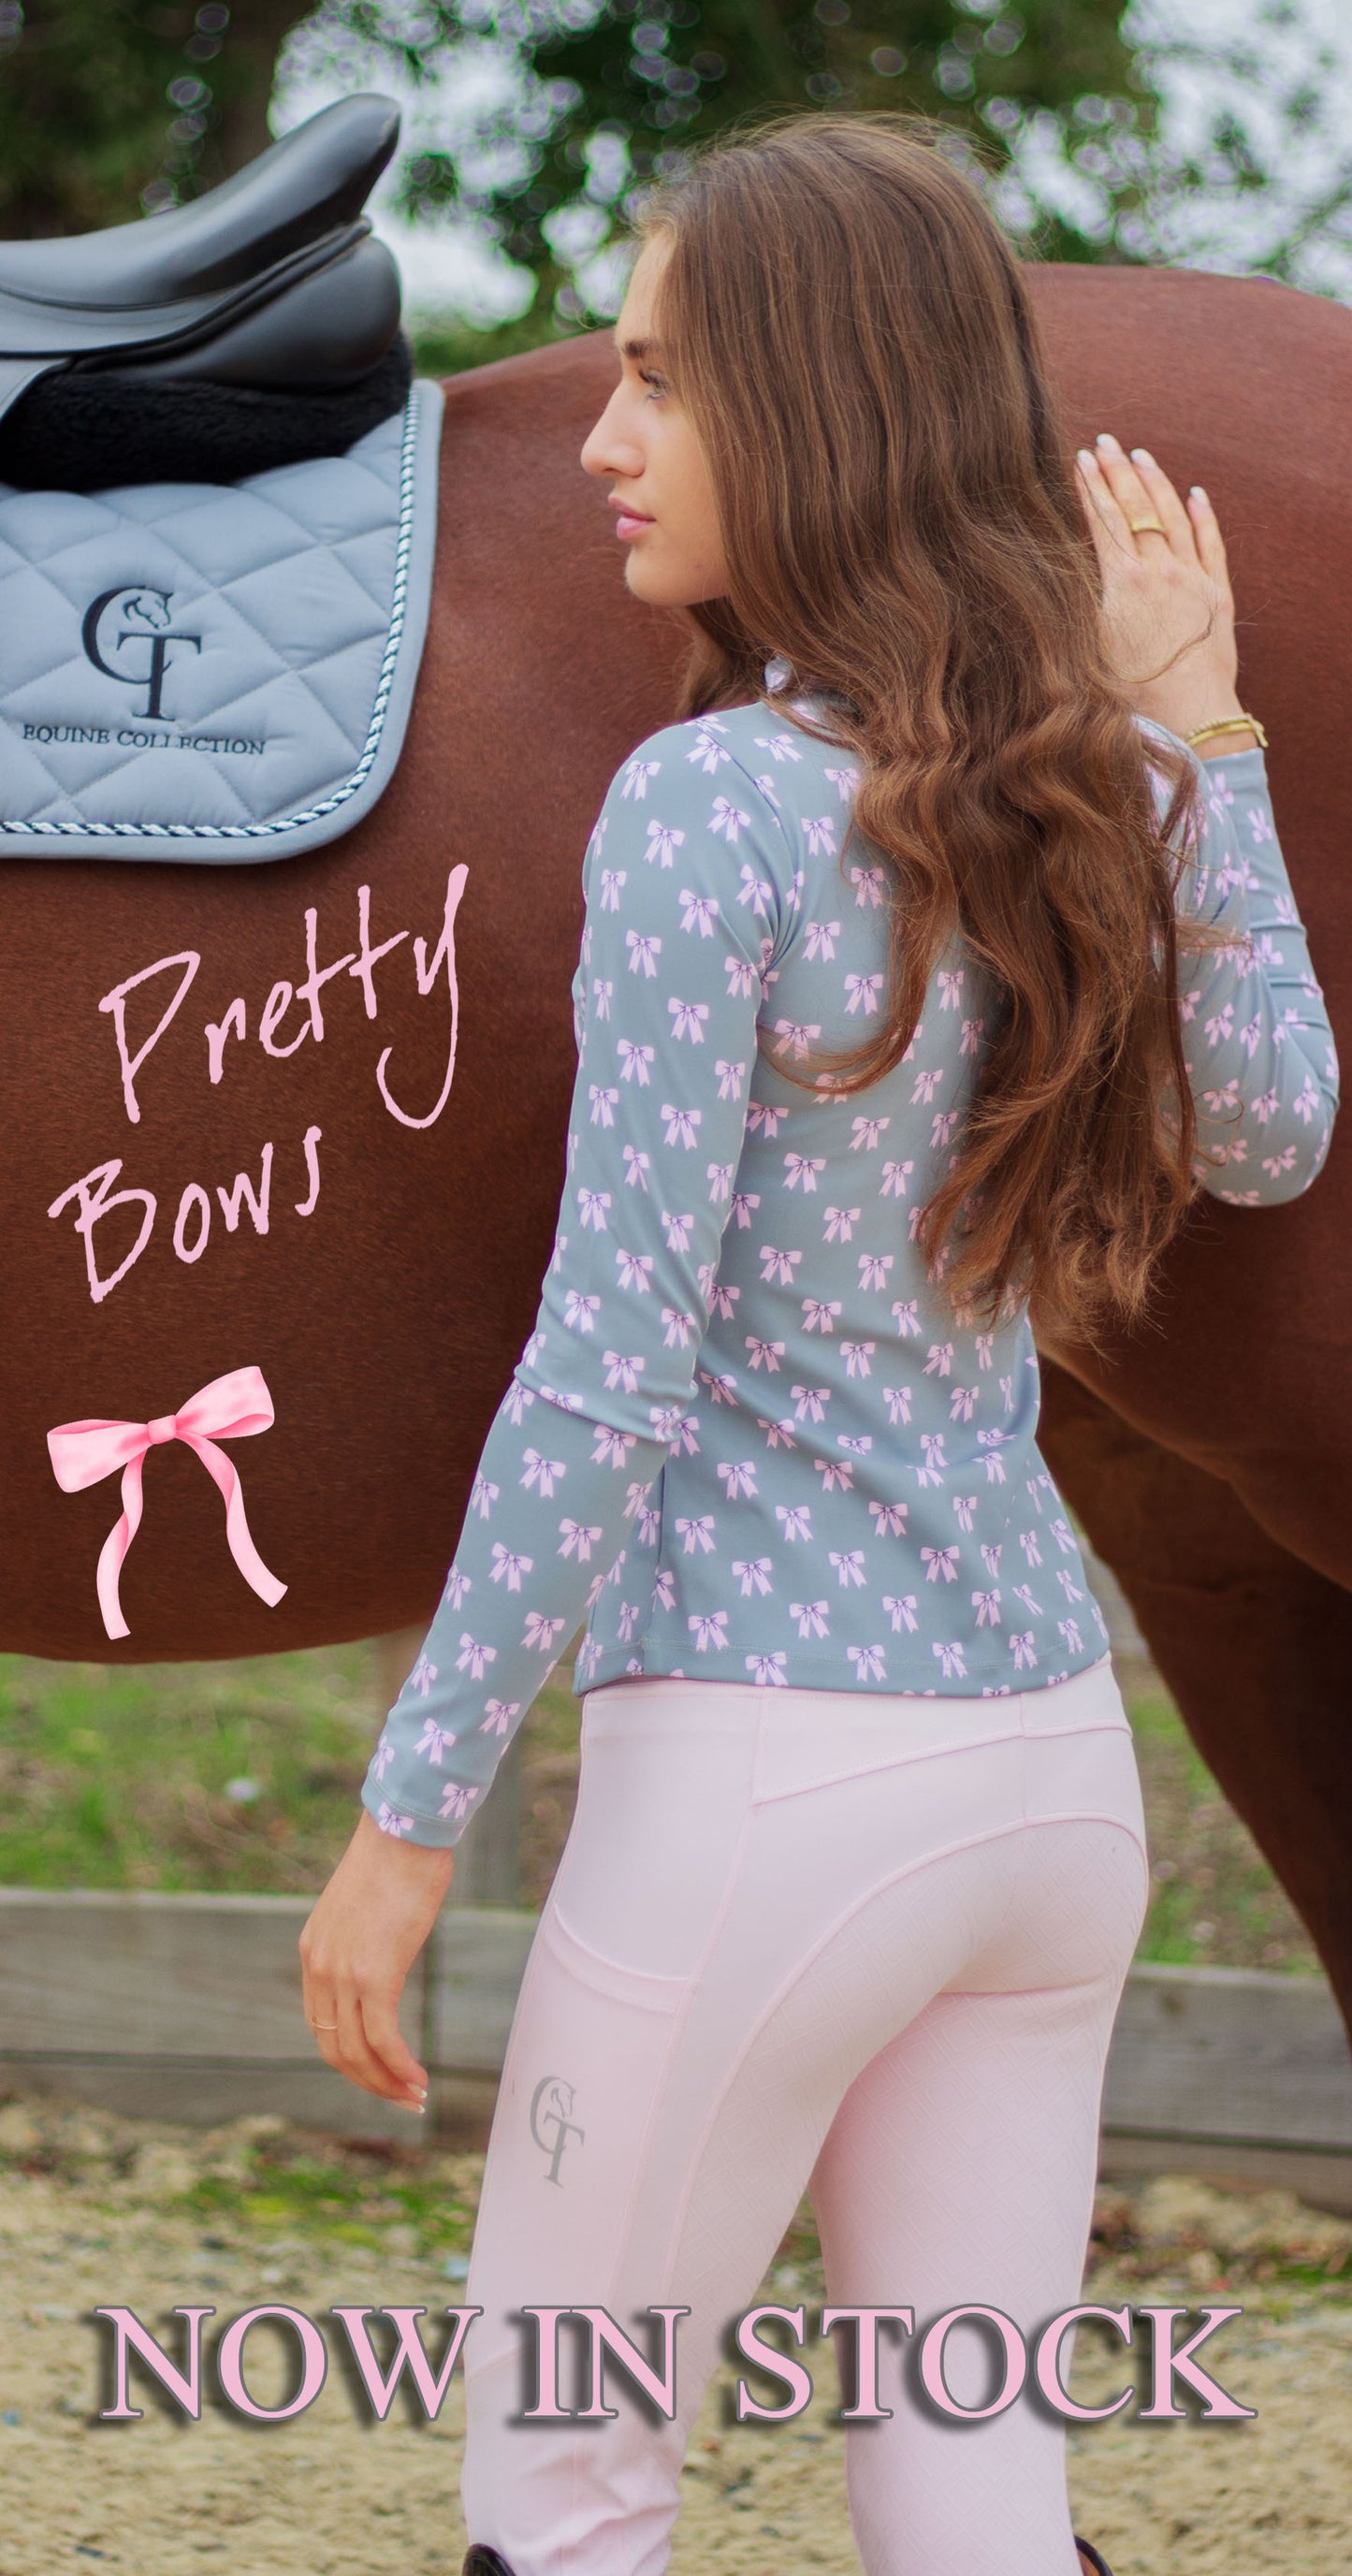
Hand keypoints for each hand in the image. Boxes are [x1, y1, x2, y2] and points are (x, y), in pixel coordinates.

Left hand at [299, 1807, 454, 2107]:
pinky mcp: (375, 1975)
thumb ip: (364, 1938)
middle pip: (333, 2048)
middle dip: (366, 2081)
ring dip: (386, 2083)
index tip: (379, 2071)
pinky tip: (419, 2079)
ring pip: (356, 2052)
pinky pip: (383, 2039)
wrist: (403, 1832)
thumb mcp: (364, 1907)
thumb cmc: (395, 1859)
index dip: (349, 2057)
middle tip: (399, 2098)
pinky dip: (400, 2067)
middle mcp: (320, 1968)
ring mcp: (344, 1974)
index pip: (321, 2024)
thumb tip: (386, 1952)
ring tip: (415, 2097)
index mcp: (313, 1952)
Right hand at [1074, 433, 1250, 748]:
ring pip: (1172, 516)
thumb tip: (1062, 571)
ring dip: (1155, 482)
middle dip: (1117, 471)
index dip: (1090, 488)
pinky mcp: (1218, 593)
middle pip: (1136, 507)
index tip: (1080, 460)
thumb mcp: (1091, 646)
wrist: (1190, 712)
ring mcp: (1192, 577)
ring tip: (1141, 456)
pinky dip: (1203, 515)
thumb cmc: (1132, 692)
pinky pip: (1211, 543)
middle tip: (1105, 442)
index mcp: (1123, 581)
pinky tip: (1195, 494)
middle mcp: (1159, 570)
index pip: (1104, 520)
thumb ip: (1082, 602)